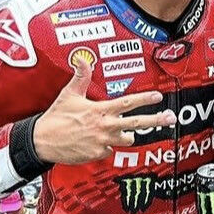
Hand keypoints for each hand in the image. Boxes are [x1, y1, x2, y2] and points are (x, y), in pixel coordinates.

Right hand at [31, 62, 175, 163]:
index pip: (127, 103)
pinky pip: (111, 150)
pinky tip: (93, 141)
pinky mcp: (98, 154)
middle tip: (170, 118)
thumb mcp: (69, 94)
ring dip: (125, 135)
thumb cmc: (56, 117)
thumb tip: (82, 59)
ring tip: (114, 131)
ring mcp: (103, 142)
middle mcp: (104, 126)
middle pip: (136, 123)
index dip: (144, 99)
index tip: (158, 97)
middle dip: (155, 120)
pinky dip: (106, 145)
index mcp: (99, 110)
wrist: (43, 141)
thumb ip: (81, 77)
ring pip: (126, 139)